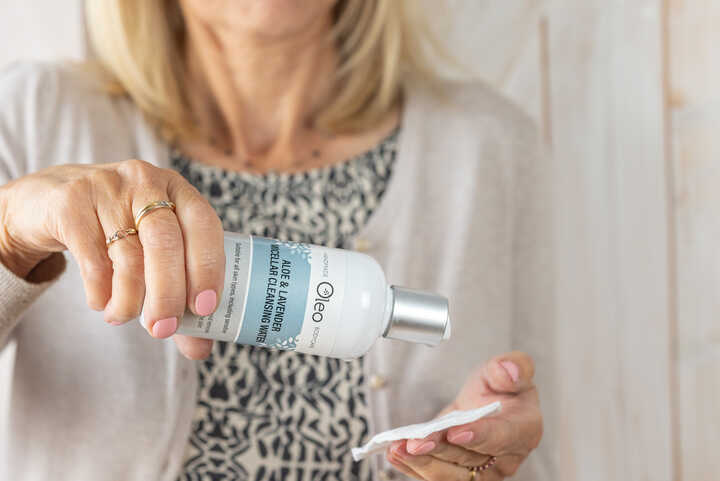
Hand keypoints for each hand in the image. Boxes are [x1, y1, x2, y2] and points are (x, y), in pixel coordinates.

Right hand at [0, 159, 223, 358]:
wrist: (45, 203)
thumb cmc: (114, 232)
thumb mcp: (151, 252)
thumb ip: (178, 297)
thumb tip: (201, 349)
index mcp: (178, 190)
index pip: (205, 224)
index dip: (208, 267)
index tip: (204, 308)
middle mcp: (146, 181)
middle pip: (165, 242)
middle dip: (168, 294)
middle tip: (162, 329)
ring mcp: (106, 187)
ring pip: (128, 255)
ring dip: (130, 300)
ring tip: (124, 316)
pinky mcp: (70, 204)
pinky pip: (92, 259)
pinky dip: (101, 292)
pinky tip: (102, 302)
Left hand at [385, 352, 541, 479]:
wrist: (493, 402)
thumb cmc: (504, 387)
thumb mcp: (513, 366)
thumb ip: (515, 366)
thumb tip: (508, 372)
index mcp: (524, 430)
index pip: (502, 437)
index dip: (479, 436)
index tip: (455, 432)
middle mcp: (506, 457)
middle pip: (470, 459)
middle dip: (440, 451)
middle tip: (415, 442)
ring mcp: (483, 470)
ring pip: (451, 475)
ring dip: (422, 463)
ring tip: (397, 449)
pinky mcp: (460, 473)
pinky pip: (437, 475)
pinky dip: (413, 467)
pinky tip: (394, 454)